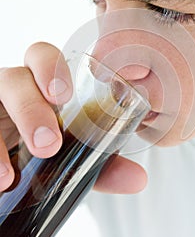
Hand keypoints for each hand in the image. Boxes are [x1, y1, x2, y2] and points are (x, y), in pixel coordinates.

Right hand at [0, 42, 146, 193]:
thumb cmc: (44, 152)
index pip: (41, 56)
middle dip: (30, 108)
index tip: (62, 96)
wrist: (11, 171)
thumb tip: (139, 179)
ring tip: (9, 177)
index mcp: (39, 87)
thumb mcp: (72, 157)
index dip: (50, 67)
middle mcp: (11, 90)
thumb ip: (101, 164)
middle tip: (48, 145)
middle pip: (14, 78)